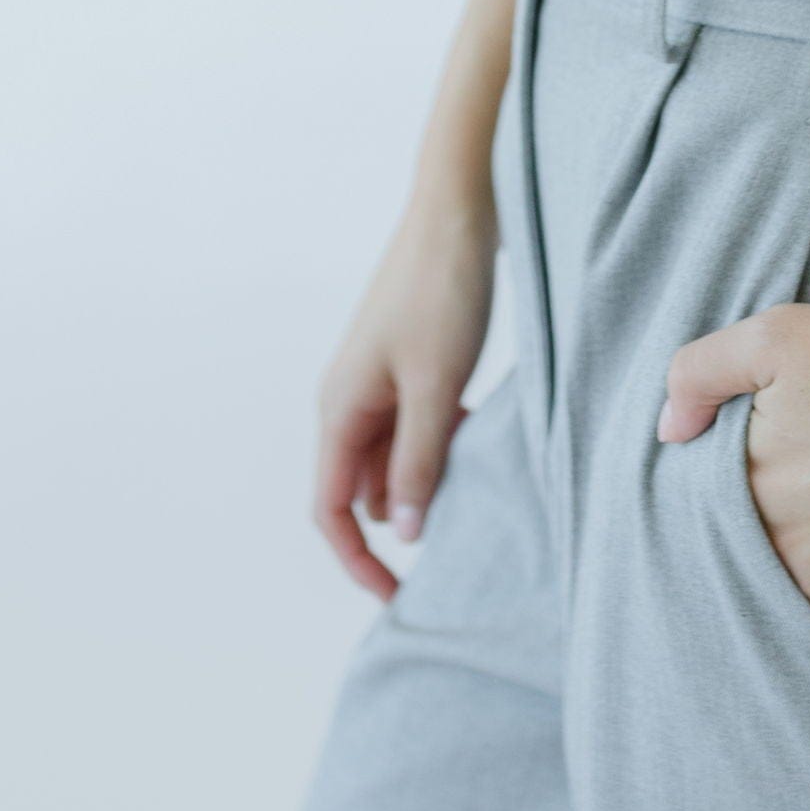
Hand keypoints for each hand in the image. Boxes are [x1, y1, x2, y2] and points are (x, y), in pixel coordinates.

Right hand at [312, 189, 497, 598]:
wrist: (457, 211)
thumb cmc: (441, 292)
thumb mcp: (435, 385)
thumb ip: (419, 460)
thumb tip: (404, 532)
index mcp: (339, 408)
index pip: (331, 510)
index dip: (358, 562)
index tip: (397, 599)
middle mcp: (348, 400)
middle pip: (365, 490)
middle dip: (406, 515)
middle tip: (463, 527)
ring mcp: (376, 383)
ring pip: (395, 460)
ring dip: (430, 475)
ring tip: (477, 472)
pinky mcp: (406, 367)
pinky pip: (415, 428)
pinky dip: (442, 441)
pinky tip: (478, 429)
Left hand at [658, 301, 809, 638]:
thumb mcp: (781, 336)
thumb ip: (700, 372)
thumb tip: (668, 431)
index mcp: (741, 485)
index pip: (706, 490)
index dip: (734, 463)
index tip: (766, 444)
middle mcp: (771, 548)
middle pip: (744, 535)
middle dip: (765, 507)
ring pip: (781, 576)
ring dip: (795, 550)